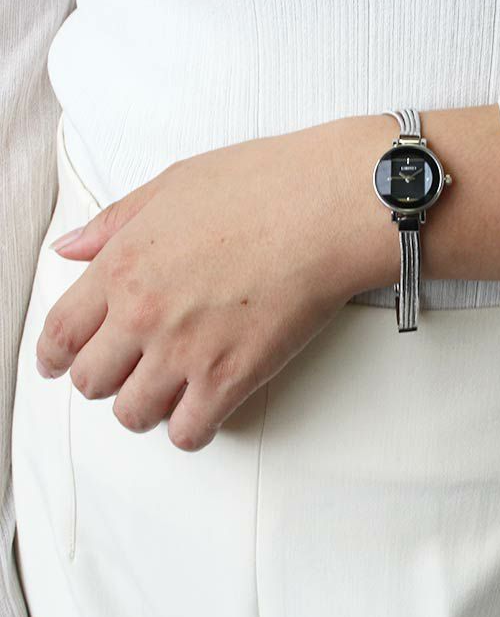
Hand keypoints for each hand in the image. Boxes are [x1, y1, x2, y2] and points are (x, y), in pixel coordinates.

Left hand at [36, 116, 397, 450]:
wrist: (325, 208)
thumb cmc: (263, 186)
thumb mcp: (174, 184)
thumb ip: (115, 222)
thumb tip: (72, 249)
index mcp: (123, 265)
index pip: (61, 332)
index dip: (56, 356)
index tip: (62, 363)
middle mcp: (143, 315)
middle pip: (91, 382)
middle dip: (105, 380)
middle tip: (126, 372)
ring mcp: (185, 351)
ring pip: (134, 415)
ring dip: (147, 407)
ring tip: (170, 391)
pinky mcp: (231, 378)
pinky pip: (190, 432)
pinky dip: (192, 427)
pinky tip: (205, 407)